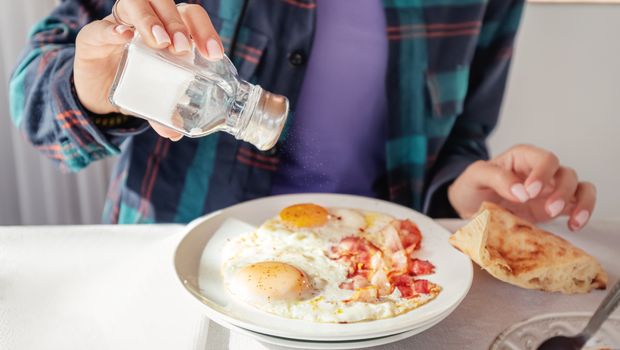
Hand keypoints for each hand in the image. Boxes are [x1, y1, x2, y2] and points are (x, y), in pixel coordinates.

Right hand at [73, 1, 223, 140]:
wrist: (95, 90)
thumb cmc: (133, 84)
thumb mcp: (153, 98)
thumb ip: (163, 112)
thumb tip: (175, 134)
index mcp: (168, 30)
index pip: (191, 17)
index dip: (205, 30)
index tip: (214, 54)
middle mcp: (145, 20)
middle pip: (165, 4)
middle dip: (177, 24)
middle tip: (183, 49)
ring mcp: (118, 24)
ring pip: (136, 3)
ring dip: (151, 20)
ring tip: (160, 43)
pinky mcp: (92, 36)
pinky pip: (102, 27)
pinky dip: (114, 30)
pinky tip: (125, 38)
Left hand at [448, 144, 595, 230]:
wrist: (468, 208)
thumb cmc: (472, 187)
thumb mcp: (475, 176)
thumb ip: (496, 178)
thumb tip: (521, 191)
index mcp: (522, 158)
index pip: (544, 159)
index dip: (543, 173)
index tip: (530, 191)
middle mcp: (540, 171)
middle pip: (565, 173)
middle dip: (562, 191)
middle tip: (549, 209)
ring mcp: (550, 189)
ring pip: (579, 187)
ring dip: (579, 202)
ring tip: (570, 219)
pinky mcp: (555, 207)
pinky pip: (579, 204)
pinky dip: (583, 212)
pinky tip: (574, 225)